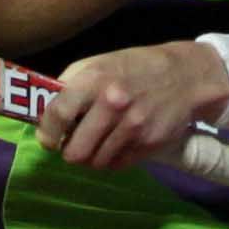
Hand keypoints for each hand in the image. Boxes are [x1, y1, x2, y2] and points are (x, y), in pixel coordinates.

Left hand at [40, 43, 228, 168]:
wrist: (184, 76)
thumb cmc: (132, 68)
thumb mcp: (96, 64)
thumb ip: (68, 87)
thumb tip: (44, 115)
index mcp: (93, 80)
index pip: (58, 115)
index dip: (46, 133)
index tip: (47, 139)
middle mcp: (112, 105)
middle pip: (75, 151)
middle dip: (69, 151)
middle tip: (71, 143)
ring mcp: (133, 127)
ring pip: (96, 162)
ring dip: (90, 156)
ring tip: (94, 143)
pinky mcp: (149, 144)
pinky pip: (117, 165)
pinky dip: (110, 159)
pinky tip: (113, 145)